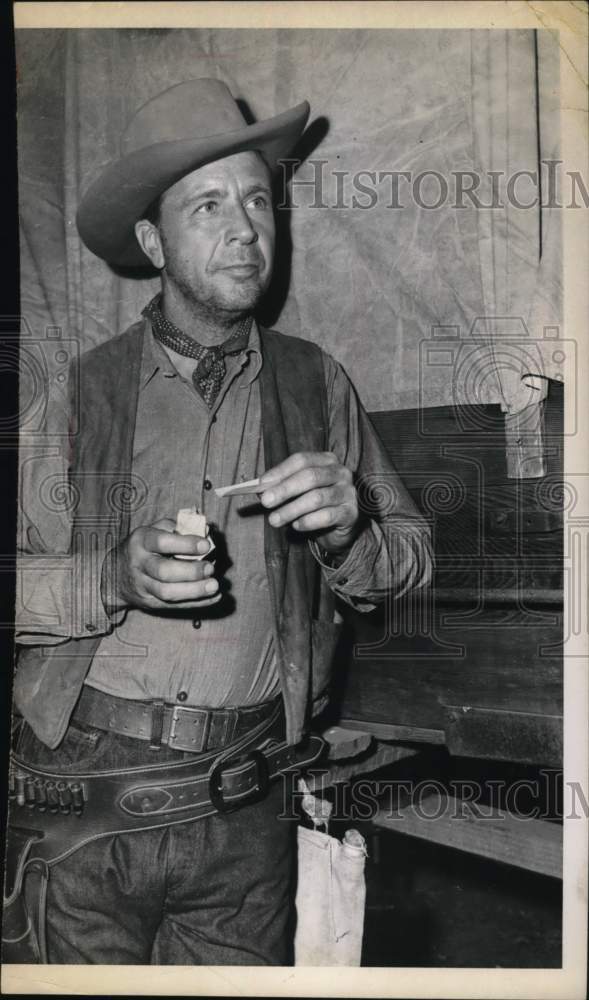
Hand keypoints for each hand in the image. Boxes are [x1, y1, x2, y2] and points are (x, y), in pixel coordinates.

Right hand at [101, 518, 220, 612]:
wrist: (115, 573)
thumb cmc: (145, 547)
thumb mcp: (155, 530)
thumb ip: (179, 527)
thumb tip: (206, 530)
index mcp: (142, 541)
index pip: (162, 542)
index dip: (185, 544)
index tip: (206, 545)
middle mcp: (139, 564)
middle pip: (163, 571)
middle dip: (190, 571)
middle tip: (211, 568)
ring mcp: (143, 585)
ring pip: (167, 592)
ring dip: (194, 591)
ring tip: (214, 585)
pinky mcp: (149, 603)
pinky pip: (173, 605)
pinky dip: (196, 603)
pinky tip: (214, 597)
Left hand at [260, 451, 359, 555]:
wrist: (339, 528)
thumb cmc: (315, 505)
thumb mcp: (298, 492)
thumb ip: (281, 487)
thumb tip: (260, 489)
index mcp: (327, 460)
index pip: (302, 460)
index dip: (280, 471)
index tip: (261, 484)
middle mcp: (341, 472)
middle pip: (310, 476)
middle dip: (285, 489)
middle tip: (265, 502)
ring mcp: (348, 492)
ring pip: (317, 498)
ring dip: (291, 509)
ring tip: (274, 520)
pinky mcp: (351, 513)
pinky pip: (327, 516)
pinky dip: (308, 522)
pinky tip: (296, 526)